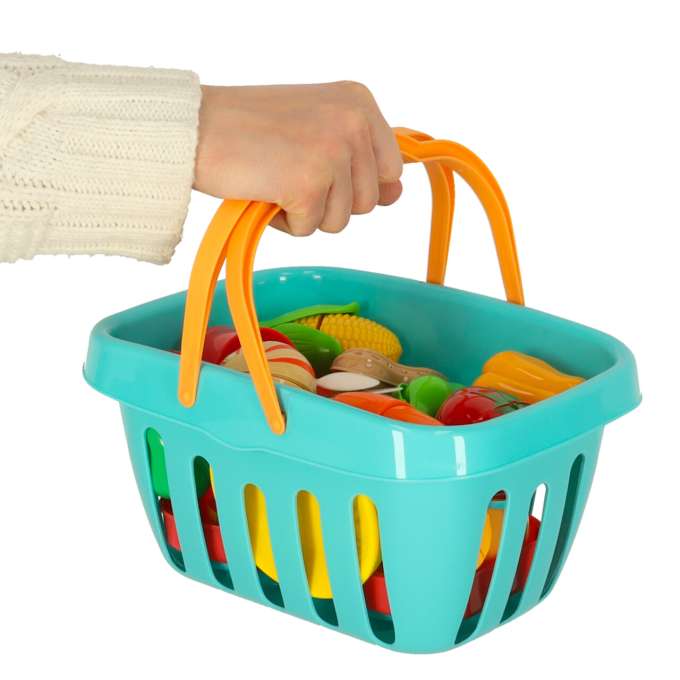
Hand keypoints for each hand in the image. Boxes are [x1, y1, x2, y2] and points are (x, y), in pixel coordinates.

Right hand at [194, 81, 402, 235]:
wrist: (195, 128)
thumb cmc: (248, 128)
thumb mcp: (315, 127)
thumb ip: (360, 158)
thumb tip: (397, 193)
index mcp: (359, 102)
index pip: (391, 169)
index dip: (358, 185)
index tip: (323, 172)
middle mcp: (353, 122)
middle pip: (367, 201)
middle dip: (329, 201)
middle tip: (289, 170)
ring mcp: (333, 152)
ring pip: (340, 220)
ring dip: (306, 212)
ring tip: (276, 179)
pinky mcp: (309, 183)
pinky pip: (309, 229)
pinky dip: (284, 221)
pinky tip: (264, 190)